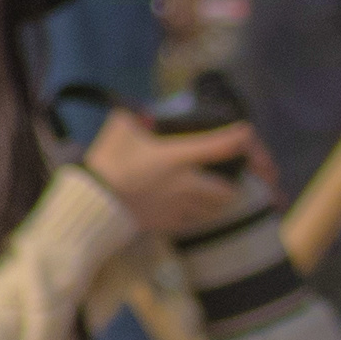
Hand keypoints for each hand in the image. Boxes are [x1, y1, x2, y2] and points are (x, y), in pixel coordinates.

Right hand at [81, 107, 266, 245]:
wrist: (95, 202)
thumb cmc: (108, 162)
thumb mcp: (119, 129)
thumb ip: (136, 118)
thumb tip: (146, 115)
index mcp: (176, 157)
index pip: (218, 146)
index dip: (236, 138)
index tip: (245, 132)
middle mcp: (185, 183)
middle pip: (226, 190)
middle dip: (231, 185)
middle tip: (226, 179)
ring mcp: (178, 207)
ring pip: (214, 210)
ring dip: (218, 204)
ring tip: (215, 198)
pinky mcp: (168, 224)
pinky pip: (194, 223)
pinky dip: (199, 217)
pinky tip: (194, 212)